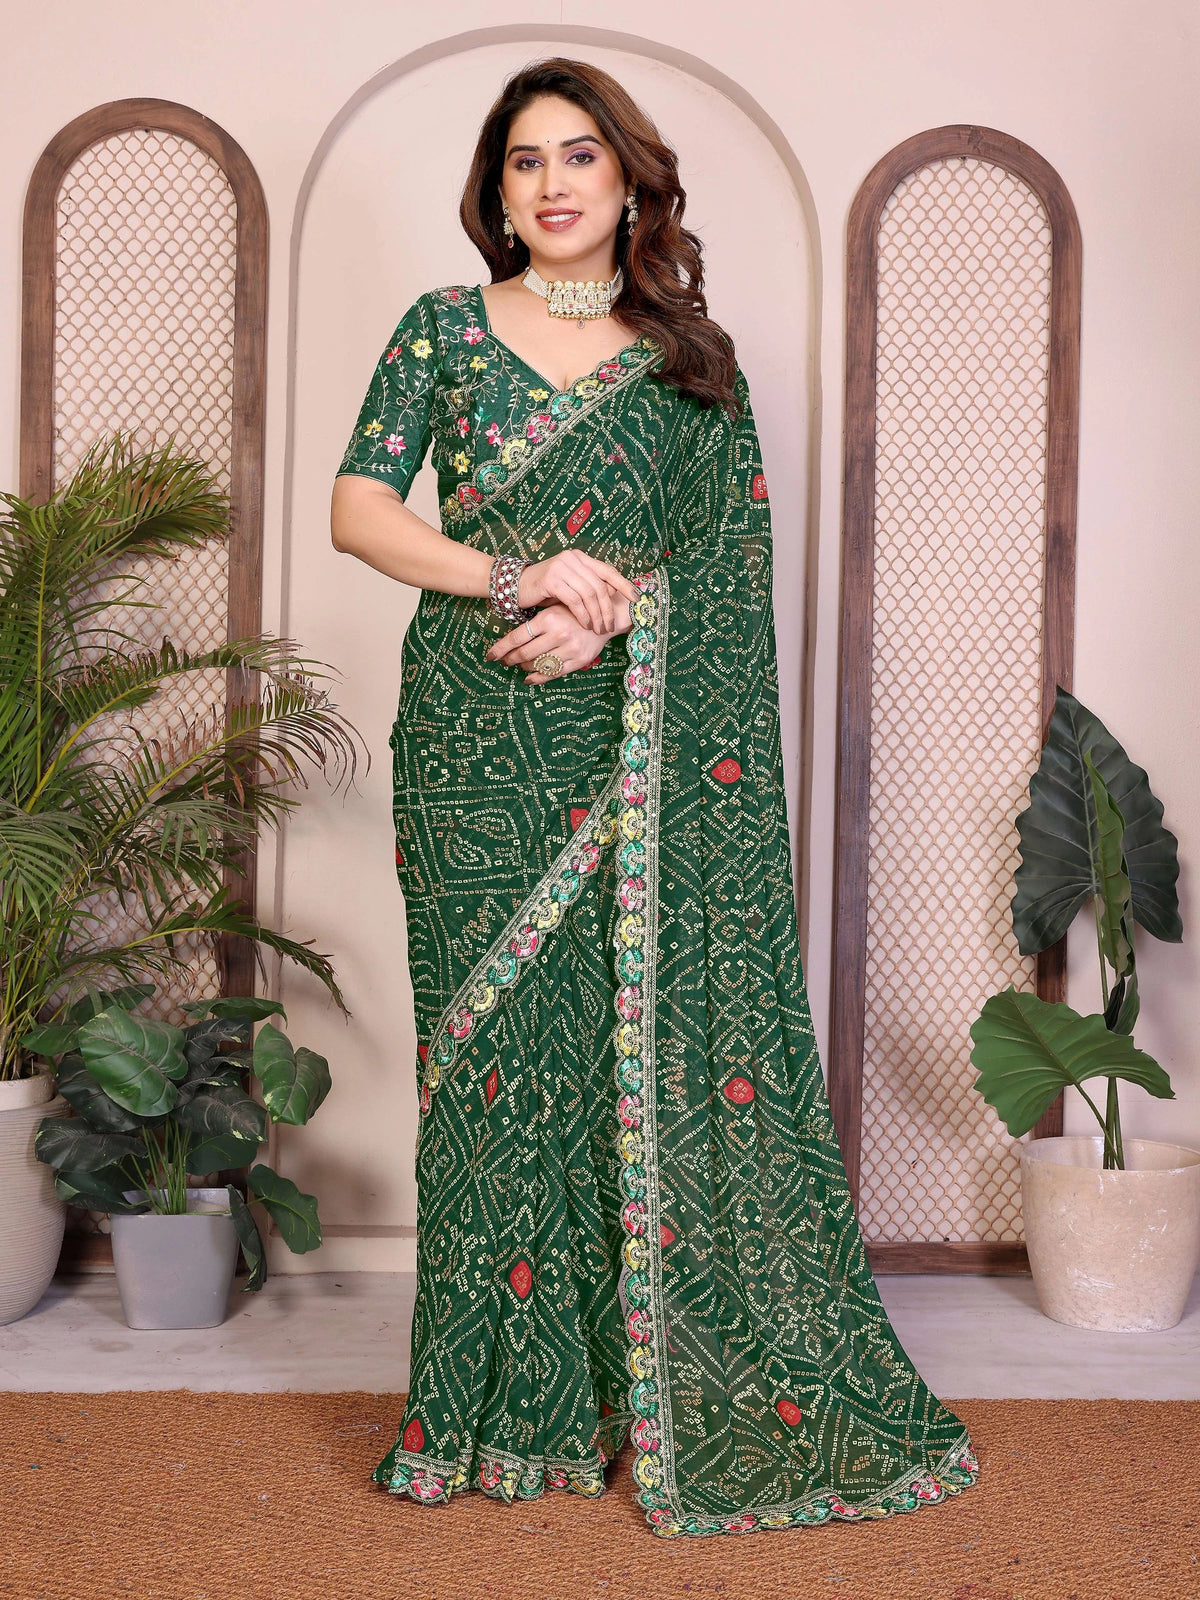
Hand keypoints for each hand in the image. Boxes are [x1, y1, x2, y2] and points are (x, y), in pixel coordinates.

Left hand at [485, 603, 629, 684]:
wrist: (608, 615)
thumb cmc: (576, 609)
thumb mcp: (554, 607)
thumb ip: (536, 620)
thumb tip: (511, 639)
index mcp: (549, 618)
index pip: (517, 637)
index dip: (501, 648)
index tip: (490, 656)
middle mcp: (558, 634)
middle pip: (525, 653)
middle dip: (511, 659)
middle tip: (504, 661)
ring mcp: (570, 649)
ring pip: (538, 665)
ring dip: (524, 667)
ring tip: (519, 665)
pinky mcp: (579, 660)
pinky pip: (554, 673)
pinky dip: (538, 678)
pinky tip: (529, 678)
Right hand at [517, 550, 638, 634]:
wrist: (516, 586)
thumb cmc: (545, 590)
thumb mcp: (570, 587)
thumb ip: (588, 588)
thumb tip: (612, 598)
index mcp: (580, 558)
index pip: (608, 570)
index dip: (624, 584)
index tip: (636, 598)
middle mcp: (573, 559)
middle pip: (600, 585)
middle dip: (608, 608)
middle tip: (610, 626)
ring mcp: (562, 567)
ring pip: (589, 594)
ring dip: (596, 615)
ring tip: (599, 629)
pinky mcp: (551, 579)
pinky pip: (575, 600)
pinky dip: (583, 615)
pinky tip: (585, 625)